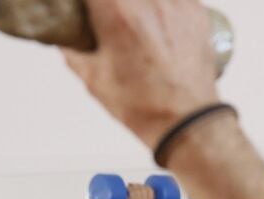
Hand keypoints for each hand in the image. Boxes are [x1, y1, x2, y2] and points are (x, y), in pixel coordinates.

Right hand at [63, 0, 219, 147]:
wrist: (187, 122)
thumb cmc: (143, 106)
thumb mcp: (94, 79)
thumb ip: (73, 50)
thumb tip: (65, 36)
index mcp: (117, 11)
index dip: (89, 2)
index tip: (88, 9)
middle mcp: (149, 1)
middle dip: (114, 4)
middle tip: (110, 16)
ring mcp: (177, 5)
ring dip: (141, 6)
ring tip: (138, 22)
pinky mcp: (198, 13)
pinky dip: (166, 6)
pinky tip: (160, 21)